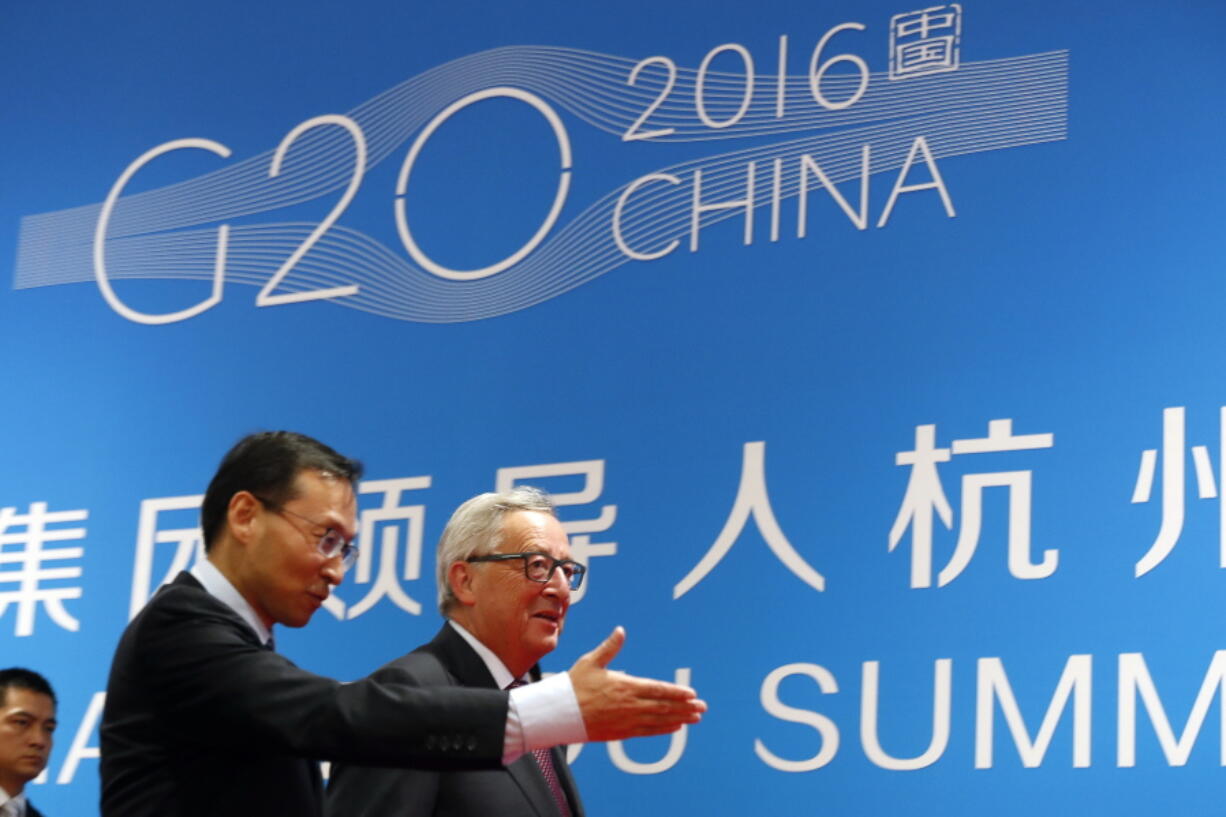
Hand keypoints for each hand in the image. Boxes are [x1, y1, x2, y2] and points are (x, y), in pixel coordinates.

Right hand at [568, 626, 706, 741]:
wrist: (560, 713)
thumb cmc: (574, 686)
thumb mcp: (591, 662)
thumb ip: (609, 647)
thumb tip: (620, 630)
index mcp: (624, 686)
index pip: (658, 689)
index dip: (677, 692)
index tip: (692, 694)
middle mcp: (629, 705)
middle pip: (663, 706)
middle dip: (685, 707)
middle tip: (702, 707)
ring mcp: (626, 720)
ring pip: (659, 720)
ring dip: (679, 718)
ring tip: (695, 718)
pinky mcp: (621, 732)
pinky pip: (648, 732)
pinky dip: (663, 729)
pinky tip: (675, 727)